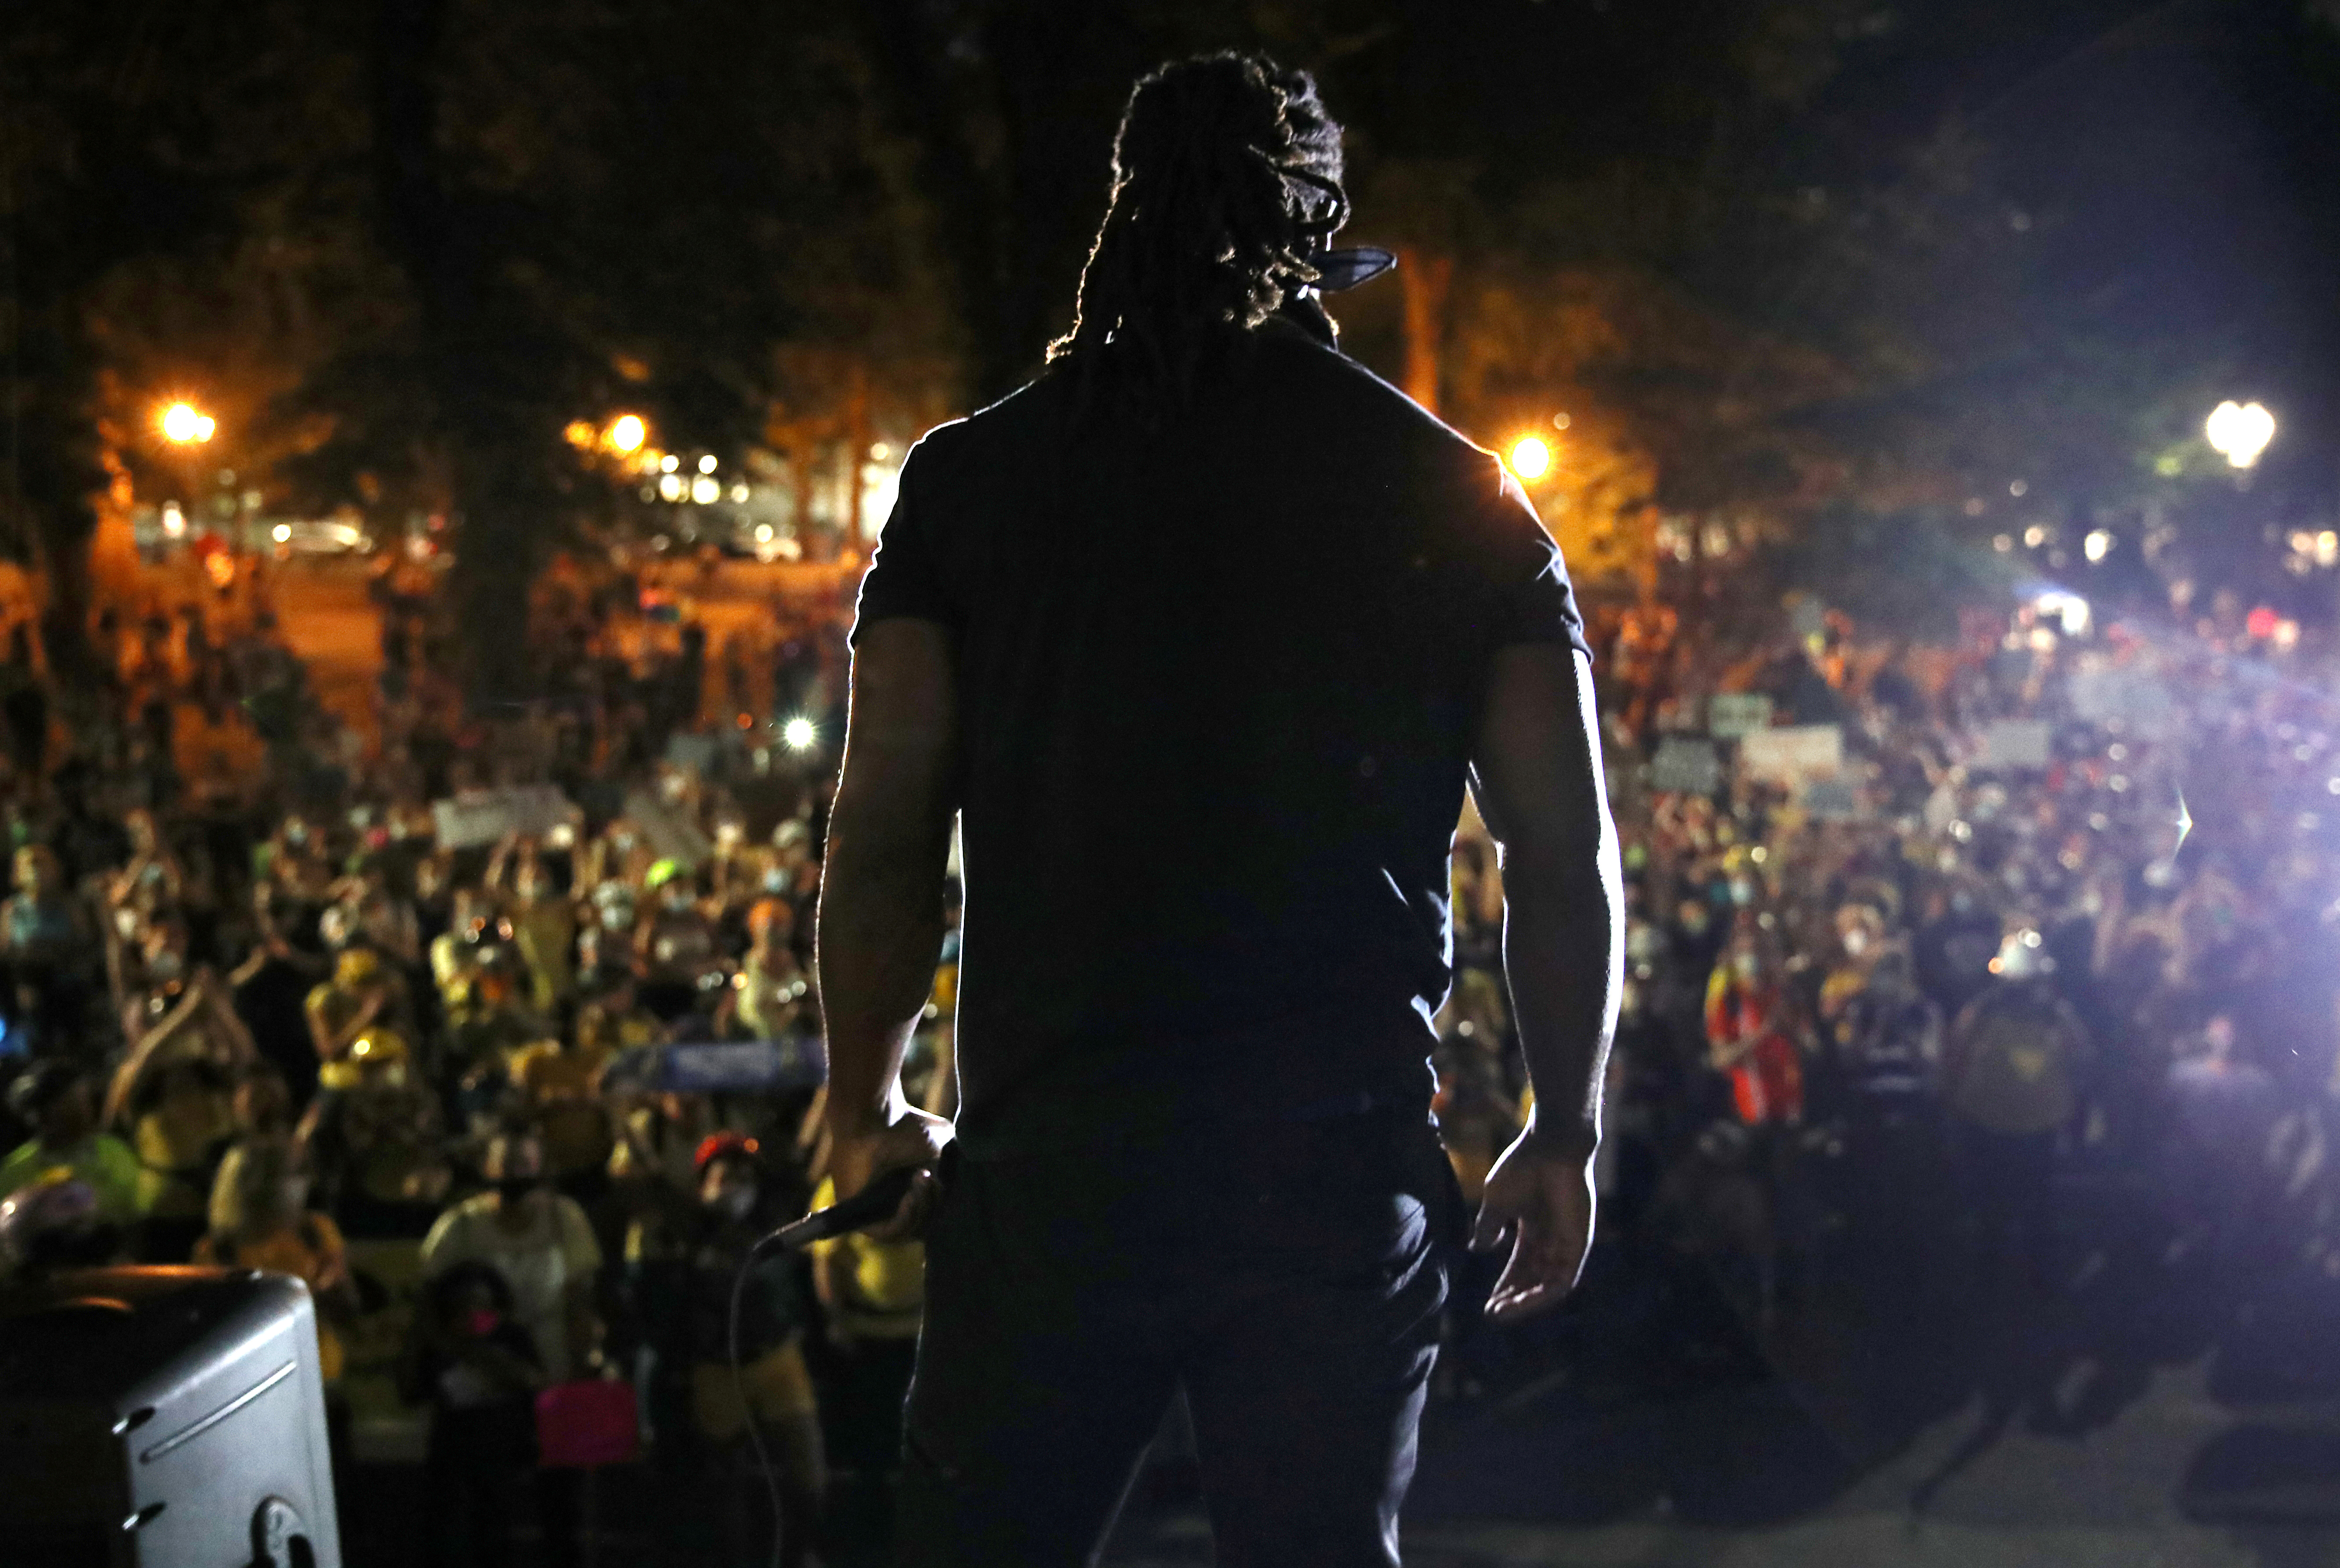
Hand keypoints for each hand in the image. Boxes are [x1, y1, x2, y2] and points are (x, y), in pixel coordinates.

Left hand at [825, 1103, 952, 1241]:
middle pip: (922, 1224)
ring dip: (921, 1210)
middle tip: (932, 1179)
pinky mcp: (858, 1214)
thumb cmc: (905, 1125)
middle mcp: (890, 1201)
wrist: (875, 1114)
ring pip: (907, 1230)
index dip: (941, 1204)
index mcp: (907, 1188)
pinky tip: (910, 1198)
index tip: (946, 1183)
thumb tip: (955, 1192)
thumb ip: (951, 1173)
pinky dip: (904, 1219)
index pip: (930, 1213)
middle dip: (933, 1205)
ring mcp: (874, 1209)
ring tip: (922, 1180)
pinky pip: (886, 1232)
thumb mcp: (941, 1149)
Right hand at [1469, 1124, 1596, 1324]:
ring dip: (1525, 1302)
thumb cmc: (1523, 1166)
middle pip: (1533, 1279)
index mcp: (1533, 1228)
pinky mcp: (1578, 1244)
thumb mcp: (1497, 1202)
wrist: (1550, 1146)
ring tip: (1501, 1312)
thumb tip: (1477, 1249)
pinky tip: (1521, 1302)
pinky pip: (1563, 1280)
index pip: (1520, 1266)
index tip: (1486, 1304)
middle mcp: (1552, 1239)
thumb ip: (1489, 1227)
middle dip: (1512, 1298)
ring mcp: (1566, 1243)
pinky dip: (1543, 1295)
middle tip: (1491, 1314)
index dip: (1504, 1285)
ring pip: (1547, 1285)